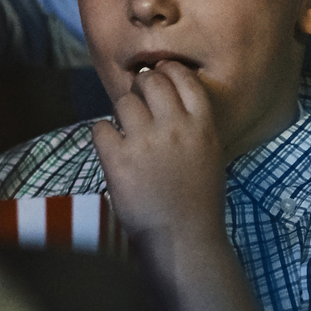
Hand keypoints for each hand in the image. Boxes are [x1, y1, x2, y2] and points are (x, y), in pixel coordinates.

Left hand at [92, 62, 225, 256]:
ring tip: (126, 131)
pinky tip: (112, 150)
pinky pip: (100, 128)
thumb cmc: (198, 200)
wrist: (182, 239)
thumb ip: (194, 125)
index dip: (168, 71)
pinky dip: (103, 136)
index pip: (183, 77)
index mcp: (202, 125)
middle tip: (138, 99)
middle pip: (151, 80)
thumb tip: (168, 100)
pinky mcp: (119, 160)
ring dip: (122, 112)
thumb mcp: (210, 154)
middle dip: (141, 85)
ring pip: (124, 101)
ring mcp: (146, 143)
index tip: (160, 77)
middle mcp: (175, 127)